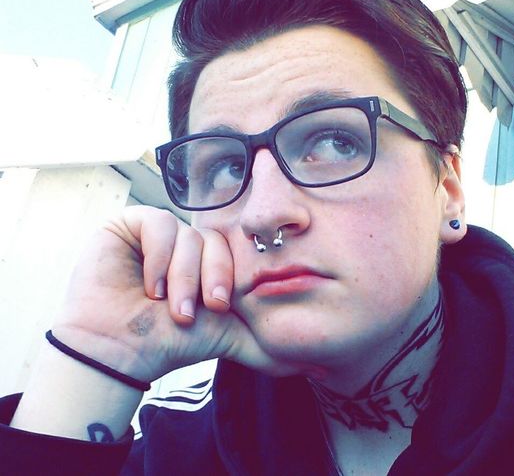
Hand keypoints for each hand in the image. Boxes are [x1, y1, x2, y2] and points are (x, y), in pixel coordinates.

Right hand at [51, 206, 298, 382]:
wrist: (119, 352)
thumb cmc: (170, 342)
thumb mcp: (228, 338)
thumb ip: (269, 345)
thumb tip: (318, 366)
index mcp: (210, 261)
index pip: (234, 250)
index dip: (228, 275)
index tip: (219, 307)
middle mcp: (187, 244)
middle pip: (213, 241)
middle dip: (206, 278)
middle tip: (189, 312)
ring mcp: (160, 233)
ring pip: (187, 236)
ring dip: (180, 276)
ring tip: (165, 306)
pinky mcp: (131, 225)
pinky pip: (158, 224)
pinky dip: (157, 256)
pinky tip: (148, 286)